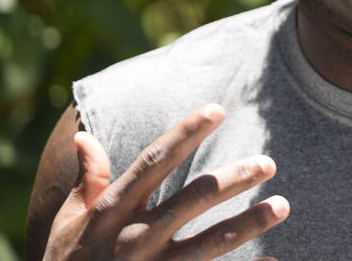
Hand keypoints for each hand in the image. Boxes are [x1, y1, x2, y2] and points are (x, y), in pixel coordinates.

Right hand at [42, 104, 288, 260]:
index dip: (187, 132)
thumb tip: (84, 135)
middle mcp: (135, 237)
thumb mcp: (68, 222)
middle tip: (268, 163)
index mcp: (112, 211)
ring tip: (282, 205)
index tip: (217, 109)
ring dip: (250, 223)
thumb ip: (88, 180)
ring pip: (210, 242)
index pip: (155, 160)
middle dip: (234, 178)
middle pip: (194, 198)